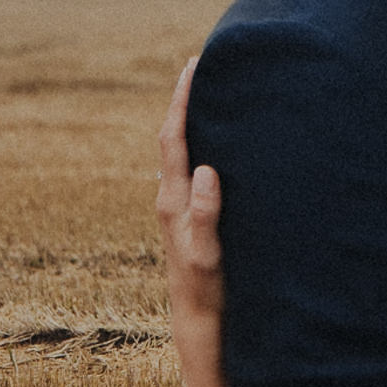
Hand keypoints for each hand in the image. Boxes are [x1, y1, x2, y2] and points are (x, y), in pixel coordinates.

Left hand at [157, 59, 224, 328]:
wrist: (197, 320)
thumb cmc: (205, 289)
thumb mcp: (205, 254)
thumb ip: (204, 213)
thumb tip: (206, 170)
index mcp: (171, 201)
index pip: (172, 139)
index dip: (181, 102)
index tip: (192, 67)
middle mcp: (170, 199)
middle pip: (172, 138)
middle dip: (183, 101)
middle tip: (199, 67)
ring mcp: (178, 208)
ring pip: (180, 153)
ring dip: (190, 121)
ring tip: (207, 94)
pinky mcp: (189, 217)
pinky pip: (190, 169)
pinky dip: (200, 145)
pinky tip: (215, 143)